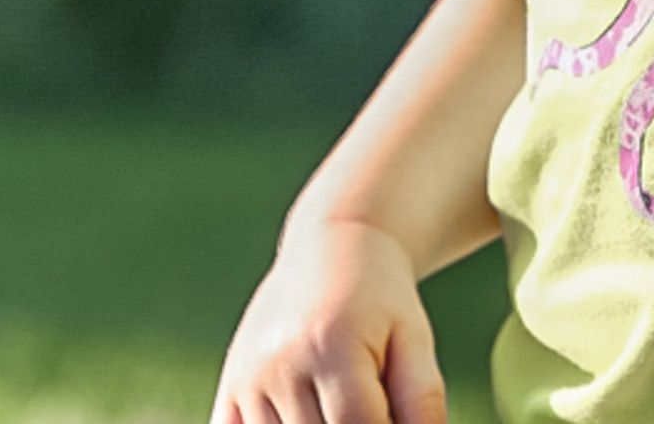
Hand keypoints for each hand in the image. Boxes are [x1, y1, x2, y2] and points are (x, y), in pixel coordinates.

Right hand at [210, 218, 447, 423]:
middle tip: (370, 399)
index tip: (392, 414)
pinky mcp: (230, 390)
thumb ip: (422, 401)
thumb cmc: (380, 298)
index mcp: (332, 345)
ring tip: (335, 397)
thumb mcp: (413, 338)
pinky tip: (303, 412)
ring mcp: (248, 379)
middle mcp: (281, 364)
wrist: (330, 246)